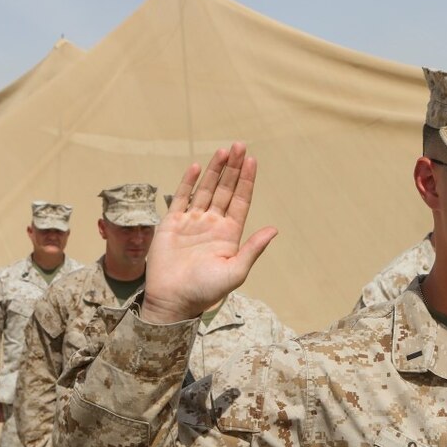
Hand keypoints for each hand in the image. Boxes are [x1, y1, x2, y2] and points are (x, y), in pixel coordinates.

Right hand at [141, 143, 277, 323]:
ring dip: (215, 171)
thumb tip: (274, 229)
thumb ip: (253, 249)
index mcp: (230, 234)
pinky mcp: (172, 224)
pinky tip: (198, 167)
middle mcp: (212, 224)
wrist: (173, 300)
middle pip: (226, 190)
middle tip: (240, 145)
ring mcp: (192, 222)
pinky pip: (181, 198)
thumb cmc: (206, 291)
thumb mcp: (235, 271)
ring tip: (224, 151)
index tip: (252, 161)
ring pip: (206, 190)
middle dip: (233, 168)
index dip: (247, 181)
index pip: (241, 201)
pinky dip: (189, 182)